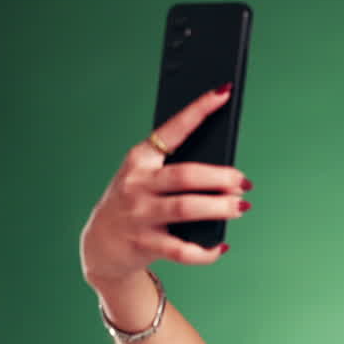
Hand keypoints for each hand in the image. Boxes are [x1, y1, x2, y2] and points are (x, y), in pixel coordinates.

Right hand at [79, 85, 251, 287]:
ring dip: (219, 208)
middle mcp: (137, 184)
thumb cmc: (137, 202)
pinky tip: (221, 246)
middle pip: (186, 175)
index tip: (223, 92)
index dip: (199, 111)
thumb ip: (179, 171)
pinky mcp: (144, 244)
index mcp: (140, 159)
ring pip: (186, 209)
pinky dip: (206, 251)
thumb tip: (229, 176)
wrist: (101, 244)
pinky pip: (182, 250)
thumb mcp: (148, 179)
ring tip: (240, 207)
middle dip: (220, 177)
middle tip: (243, 182)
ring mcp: (139, 215)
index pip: (173, 129)